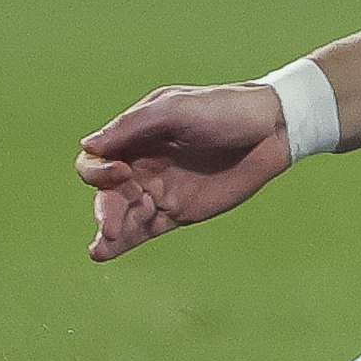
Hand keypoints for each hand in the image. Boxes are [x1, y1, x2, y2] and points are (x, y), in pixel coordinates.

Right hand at [77, 82, 293, 261]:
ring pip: (122, 214)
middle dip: (104, 209)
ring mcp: (159, 190)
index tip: (120, 173)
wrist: (271, 129)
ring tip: (102, 246)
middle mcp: (142, 165)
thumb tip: (88, 146)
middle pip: (106, 193)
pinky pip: (143, 230)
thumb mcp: (177, 108)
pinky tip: (103, 252)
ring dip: (108, 230)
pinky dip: (122, 243)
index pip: (96, 159)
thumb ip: (133, 125)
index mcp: (136, 137)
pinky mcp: (177, 212)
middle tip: (112, 224)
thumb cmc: (224, 109)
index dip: (97, 170)